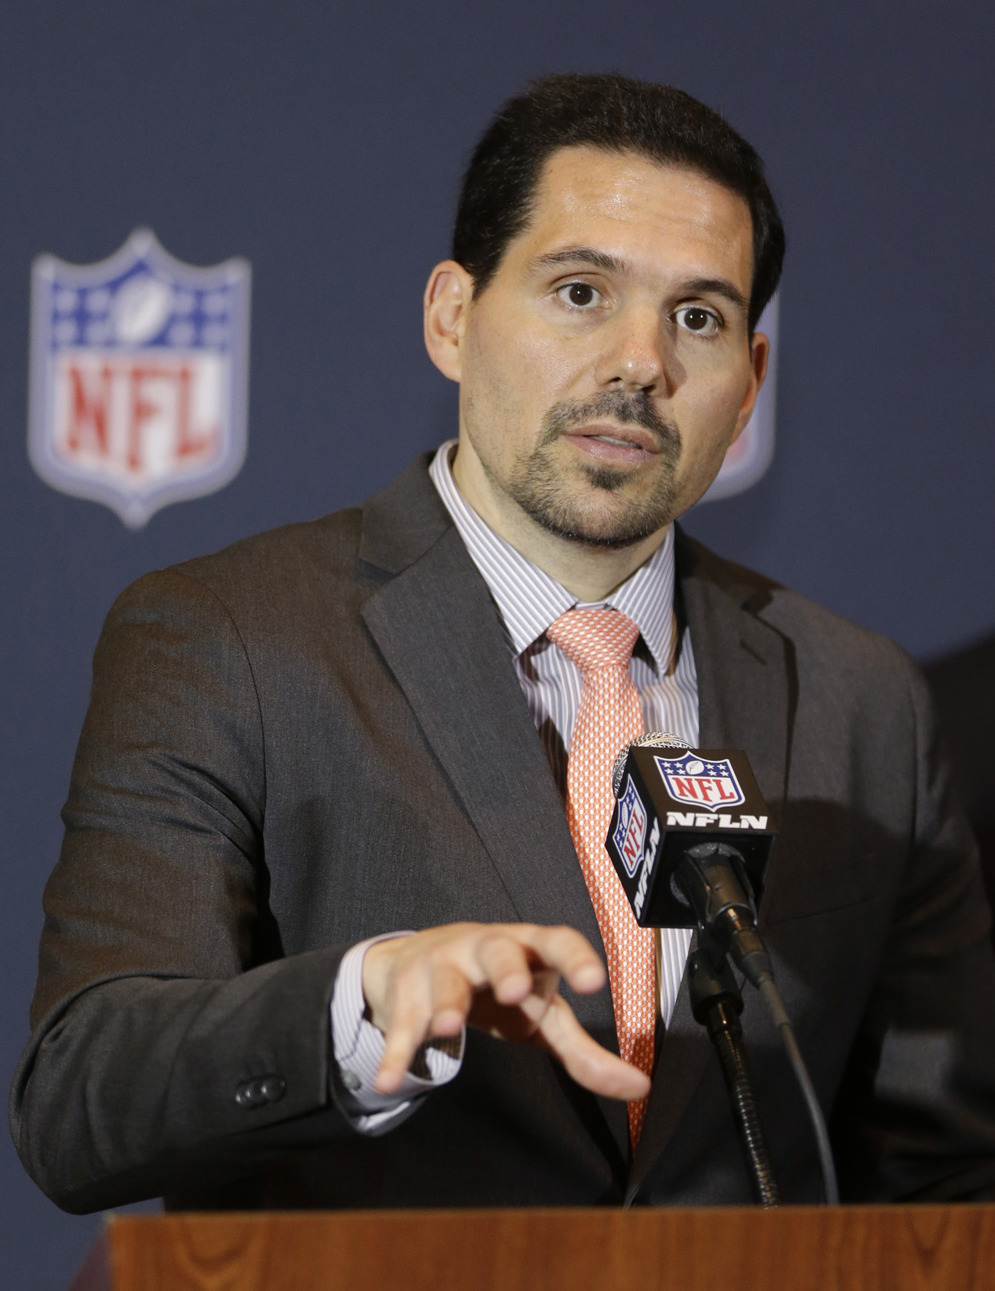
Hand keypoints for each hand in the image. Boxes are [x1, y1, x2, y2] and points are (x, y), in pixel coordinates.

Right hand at [361, 921, 650, 1101]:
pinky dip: (395, 1054)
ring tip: (446, 1029)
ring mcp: (441, 967)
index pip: (556, 941)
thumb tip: (641, 1086)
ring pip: (444, 981)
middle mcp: (483, 949)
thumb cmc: (496, 988)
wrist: (414, 963)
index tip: (595, 980)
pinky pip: (401, 1026)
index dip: (575, 957)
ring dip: (446, 1004)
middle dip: (506, 968)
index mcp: (526, 949)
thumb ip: (585, 1052)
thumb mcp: (541, 1015)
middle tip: (515, 991)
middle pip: (497, 950)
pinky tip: (389, 1081)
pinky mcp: (405, 998)